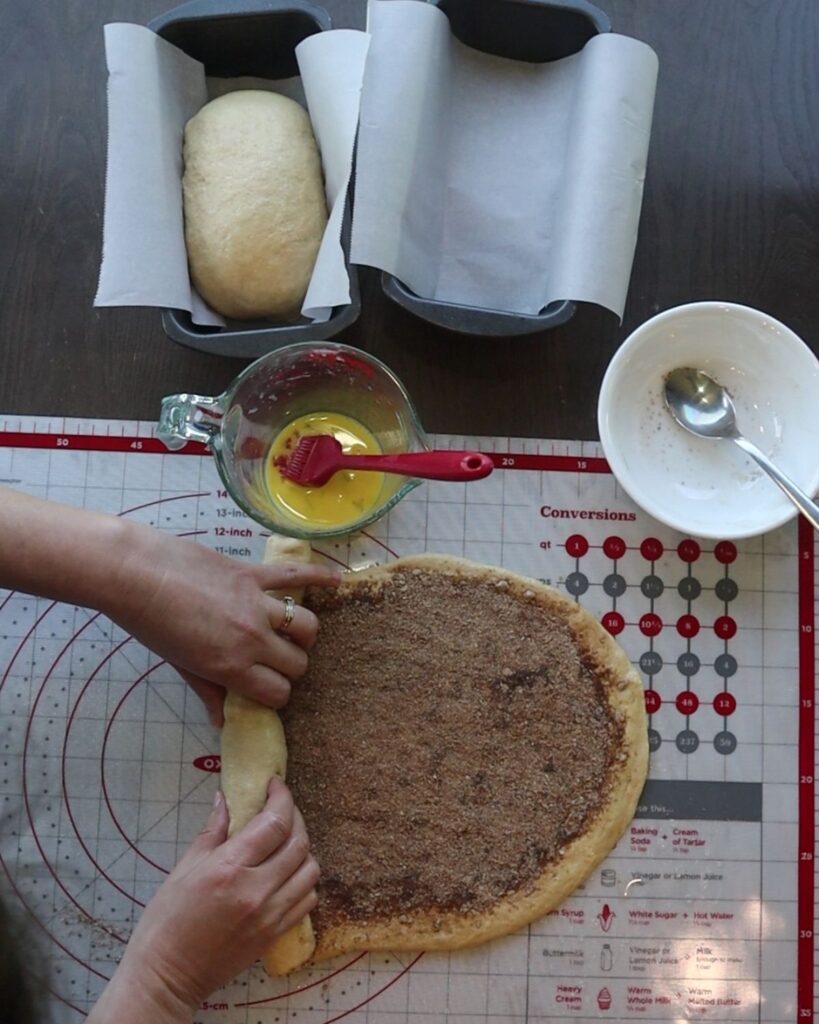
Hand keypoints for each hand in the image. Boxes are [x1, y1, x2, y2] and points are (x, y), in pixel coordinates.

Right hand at [88, 778, 317, 1022]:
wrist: (168, 975)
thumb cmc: (167, 920)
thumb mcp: (184, 868)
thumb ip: (213, 831)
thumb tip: (224, 798)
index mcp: (230, 868)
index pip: (275, 822)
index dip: (282, 797)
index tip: (276, 784)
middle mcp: (256, 890)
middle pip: (299, 842)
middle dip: (295, 817)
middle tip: (280, 809)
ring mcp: (270, 914)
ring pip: (310, 870)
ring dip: (303, 849)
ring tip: (285, 841)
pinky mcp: (275, 934)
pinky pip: (307, 899)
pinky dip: (304, 880)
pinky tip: (288, 873)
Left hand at [105, 522, 338, 723]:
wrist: (134, 572)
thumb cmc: (148, 622)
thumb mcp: (177, 663)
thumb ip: (206, 689)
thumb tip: (221, 721)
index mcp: (231, 667)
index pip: (279, 692)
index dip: (276, 693)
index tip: (265, 687)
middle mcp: (251, 638)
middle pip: (297, 662)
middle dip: (290, 666)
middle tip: (274, 660)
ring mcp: (256, 604)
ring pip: (306, 625)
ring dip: (303, 633)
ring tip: (293, 632)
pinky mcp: (254, 573)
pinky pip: (297, 575)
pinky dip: (321, 576)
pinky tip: (337, 581)